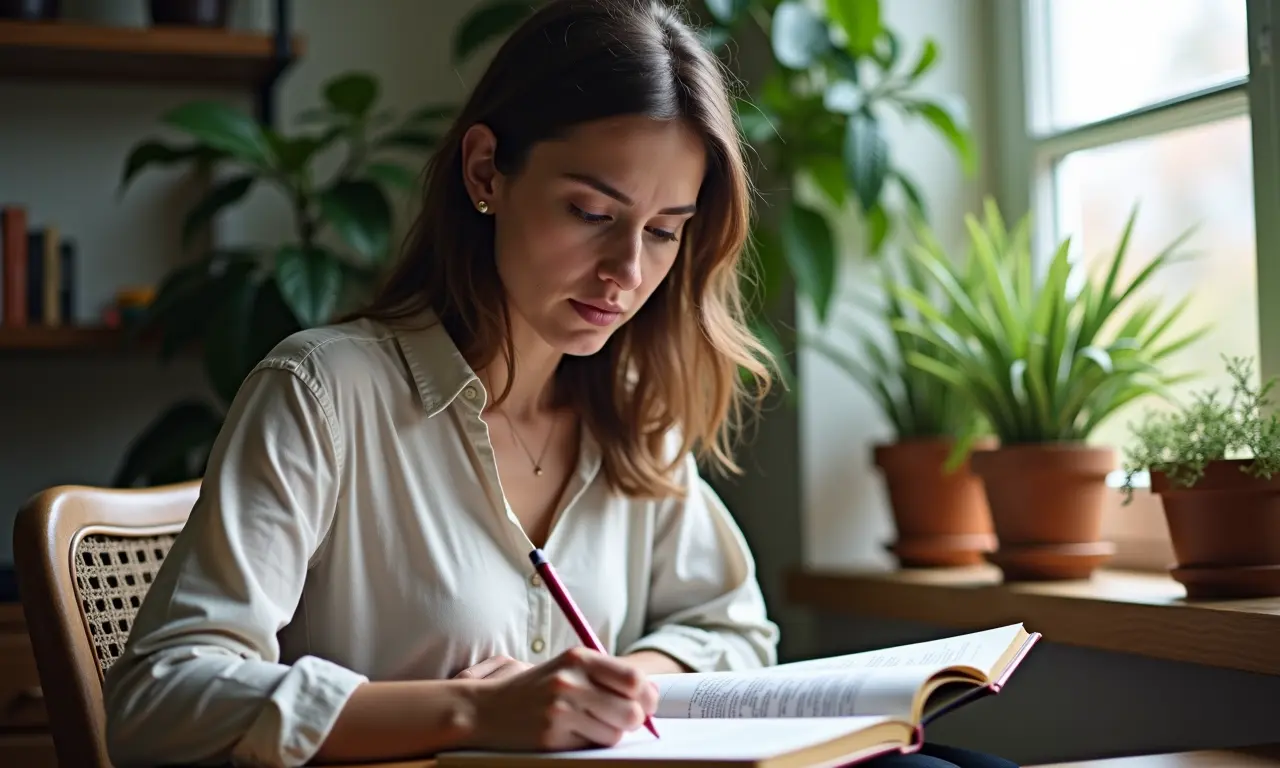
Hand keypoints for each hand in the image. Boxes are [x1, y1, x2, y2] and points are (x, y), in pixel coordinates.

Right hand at [464, 647, 658, 751]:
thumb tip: (652, 692)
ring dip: (609, 734)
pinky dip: (590, 744)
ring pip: (615, 733)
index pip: (633, 679)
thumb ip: (607, 675)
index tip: (645, 704)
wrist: (485, 710)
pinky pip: (592, 746)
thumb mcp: (568, 669)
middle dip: (633, 720)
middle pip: (632, 711)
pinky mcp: (552, 736)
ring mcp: (560, 710)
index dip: (647, 696)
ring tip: (588, 725)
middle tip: (620, 720)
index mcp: (578, 657)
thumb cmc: (535, 690)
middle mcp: (570, 681)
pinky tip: (572, 734)